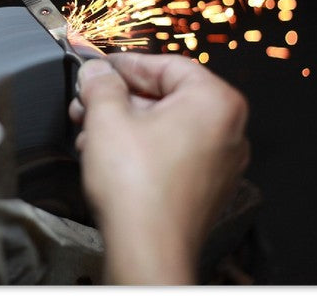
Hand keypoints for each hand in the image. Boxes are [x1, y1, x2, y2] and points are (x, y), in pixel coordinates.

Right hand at [69, 53, 249, 284]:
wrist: (147, 251)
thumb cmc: (139, 190)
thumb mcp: (107, 119)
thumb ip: (101, 85)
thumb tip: (96, 72)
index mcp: (215, 102)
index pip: (167, 65)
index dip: (126, 64)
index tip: (100, 67)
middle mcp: (228, 130)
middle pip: (166, 96)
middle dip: (120, 99)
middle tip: (89, 100)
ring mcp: (220, 161)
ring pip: (166, 125)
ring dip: (124, 124)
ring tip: (90, 131)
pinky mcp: (206, 187)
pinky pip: (172, 152)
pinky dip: (141, 148)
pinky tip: (107, 154)